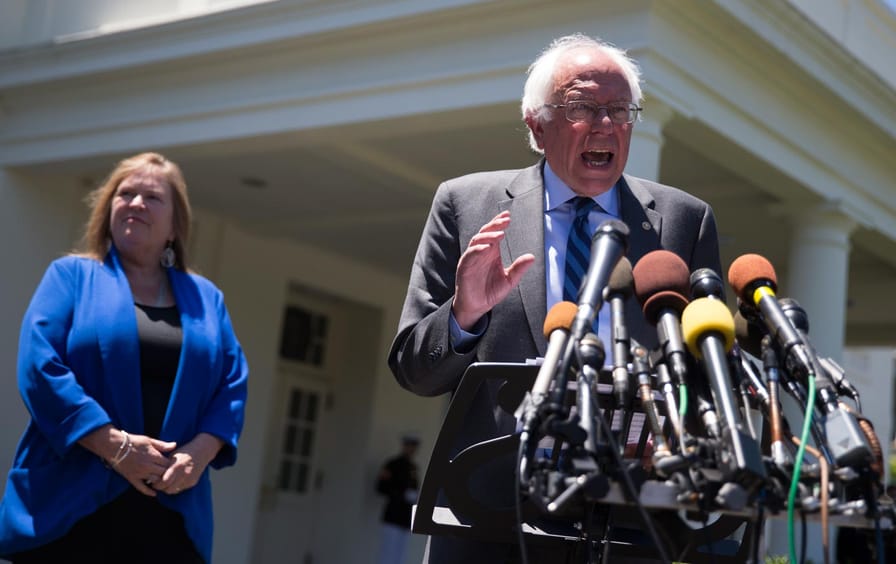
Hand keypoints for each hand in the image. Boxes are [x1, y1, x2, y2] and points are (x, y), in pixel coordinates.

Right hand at [114, 433, 176, 496]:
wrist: (114, 446)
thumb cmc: (132, 441)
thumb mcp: (149, 440)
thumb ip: (162, 445)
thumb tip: (175, 445)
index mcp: (153, 456)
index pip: (168, 464)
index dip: (172, 465)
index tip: (173, 465)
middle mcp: (147, 466)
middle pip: (163, 473)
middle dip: (168, 474)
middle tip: (170, 474)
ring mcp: (139, 473)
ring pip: (155, 481)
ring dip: (160, 482)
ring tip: (163, 481)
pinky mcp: (131, 478)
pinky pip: (141, 488)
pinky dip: (148, 492)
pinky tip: (154, 494)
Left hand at [154, 433, 223, 495]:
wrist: (202, 451)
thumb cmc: (184, 452)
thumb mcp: (172, 456)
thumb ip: (164, 466)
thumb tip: (153, 475)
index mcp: (177, 466)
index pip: (164, 482)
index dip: (157, 484)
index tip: (153, 482)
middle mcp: (184, 474)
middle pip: (168, 489)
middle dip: (161, 488)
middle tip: (158, 484)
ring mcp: (189, 479)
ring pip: (174, 491)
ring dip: (168, 488)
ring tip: (166, 482)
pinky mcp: (193, 482)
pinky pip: (181, 489)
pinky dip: (176, 486)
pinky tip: (175, 480)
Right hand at [452, 211, 534, 329]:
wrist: (477, 306)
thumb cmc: (490, 291)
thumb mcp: (509, 280)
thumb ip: (519, 268)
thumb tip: (532, 257)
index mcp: (492, 252)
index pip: (494, 233)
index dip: (499, 223)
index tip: (508, 216)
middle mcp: (481, 252)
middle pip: (486, 232)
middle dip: (495, 225)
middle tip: (506, 220)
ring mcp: (472, 258)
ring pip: (477, 240)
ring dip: (488, 235)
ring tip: (500, 233)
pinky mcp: (465, 266)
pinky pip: (470, 254)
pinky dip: (478, 249)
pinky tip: (487, 248)